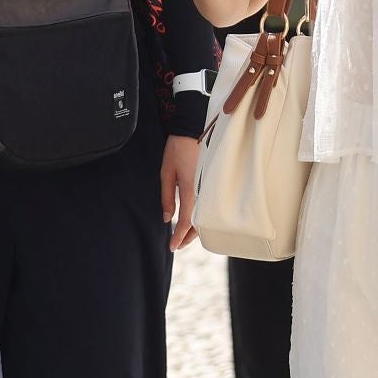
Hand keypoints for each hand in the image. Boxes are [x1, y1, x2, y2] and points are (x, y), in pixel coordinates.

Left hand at [161, 134, 199, 249]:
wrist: (192, 131)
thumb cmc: (177, 150)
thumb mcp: (166, 173)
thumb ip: (166, 197)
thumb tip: (166, 219)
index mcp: (190, 189)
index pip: (186, 221)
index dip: (179, 236)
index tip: (172, 246)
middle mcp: (203, 192)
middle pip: (199, 224)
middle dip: (188, 237)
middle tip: (176, 245)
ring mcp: (209, 189)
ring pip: (205, 217)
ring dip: (195, 229)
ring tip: (183, 236)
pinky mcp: (211, 185)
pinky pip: (207, 207)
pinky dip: (201, 218)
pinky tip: (193, 221)